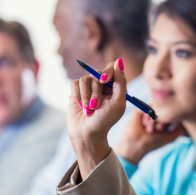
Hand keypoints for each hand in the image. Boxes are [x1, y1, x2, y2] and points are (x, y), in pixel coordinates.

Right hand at [68, 58, 126, 178]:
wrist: (87, 134)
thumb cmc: (105, 121)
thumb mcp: (118, 103)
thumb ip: (120, 82)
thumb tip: (119, 60)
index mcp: (115, 87)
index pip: (112, 67)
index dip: (108, 71)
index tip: (104, 81)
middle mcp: (102, 85)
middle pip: (97, 73)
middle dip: (96, 91)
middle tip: (96, 105)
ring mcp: (88, 88)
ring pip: (85, 79)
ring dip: (87, 97)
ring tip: (89, 110)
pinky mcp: (76, 92)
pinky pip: (75, 83)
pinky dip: (78, 96)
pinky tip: (81, 107)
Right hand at [116, 110, 185, 164]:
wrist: (137, 145)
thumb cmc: (154, 142)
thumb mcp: (171, 137)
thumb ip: (181, 129)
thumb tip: (185, 119)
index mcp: (164, 120)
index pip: (174, 113)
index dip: (173, 120)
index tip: (167, 130)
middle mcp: (157, 114)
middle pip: (167, 109)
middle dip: (164, 119)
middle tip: (159, 129)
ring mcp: (149, 111)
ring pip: (158, 107)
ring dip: (155, 119)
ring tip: (150, 129)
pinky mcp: (140, 109)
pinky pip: (149, 106)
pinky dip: (148, 115)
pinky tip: (145, 124)